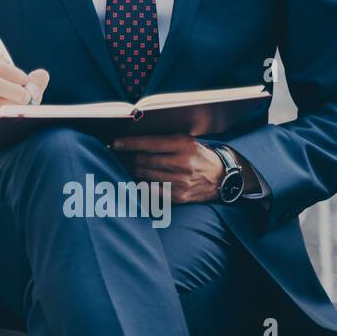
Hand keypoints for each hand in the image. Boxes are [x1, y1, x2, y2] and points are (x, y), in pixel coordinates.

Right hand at [0, 56, 49, 136]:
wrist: (2, 113)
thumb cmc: (16, 93)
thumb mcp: (25, 84)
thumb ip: (35, 80)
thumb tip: (42, 75)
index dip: (13, 74)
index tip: (25, 81)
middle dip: (12, 91)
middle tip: (27, 97)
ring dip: (13, 107)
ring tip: (26, 109)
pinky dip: (10, 119)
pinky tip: (19, 118)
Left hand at [109, 135, 223, 203]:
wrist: (222, 177)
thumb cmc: (198, 155)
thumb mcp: (185, 140)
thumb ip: (163, 139)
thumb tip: (134, 139)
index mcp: (183, 145)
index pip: (149, 144)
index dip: (128, 144)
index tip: (114, 144)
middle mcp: (182, 163)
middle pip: (144, 160)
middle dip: (126, 157)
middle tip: (115, 155)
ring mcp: (180, 182)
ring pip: (145, 175)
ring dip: (130, 170)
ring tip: (122, 164)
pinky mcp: (179, 196)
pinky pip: (152, 190)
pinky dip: (140, 183)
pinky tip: (134, 178)